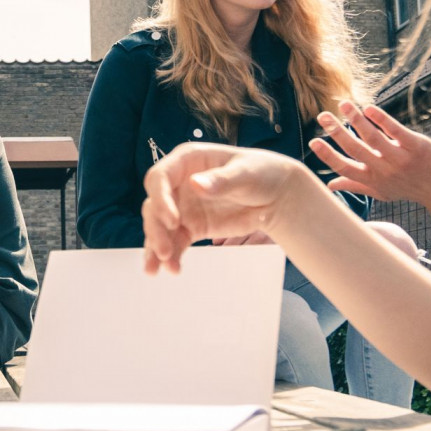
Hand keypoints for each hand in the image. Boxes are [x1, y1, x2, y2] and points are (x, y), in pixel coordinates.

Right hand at [142, 143, 304, 273]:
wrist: (276, 195)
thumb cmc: (262, 173)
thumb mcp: (246, 173)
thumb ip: (222, 180)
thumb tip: (196, 184)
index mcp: (187, 161)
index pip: (160, 178)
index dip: (161, 199)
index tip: (173, 220)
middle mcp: (178, 183)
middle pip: (154, 206)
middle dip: (156, 229)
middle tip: (165, 252)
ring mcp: (182, 206)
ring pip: (159, 227)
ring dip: (157, 247)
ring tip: (159, 269)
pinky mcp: (191, 227)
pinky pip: (174, 242)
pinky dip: (171, 256)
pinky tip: (173, 269)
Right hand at [311, 102, 430, 214]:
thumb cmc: (409, 189)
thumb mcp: (381, 192)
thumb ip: (355, 186)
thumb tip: (330, 185)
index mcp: (372, 180)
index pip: (344, 167)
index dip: (328, 156)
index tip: (313, 141)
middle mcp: (384, 170)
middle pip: (355, 149)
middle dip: (337, 132)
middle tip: (323, 116)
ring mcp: (400, 158)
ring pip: (373, 137)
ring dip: (356, 119)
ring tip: (344, 104)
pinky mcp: (416, 147)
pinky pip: (396, 131)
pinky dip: (382, 119)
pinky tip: (370, 108)